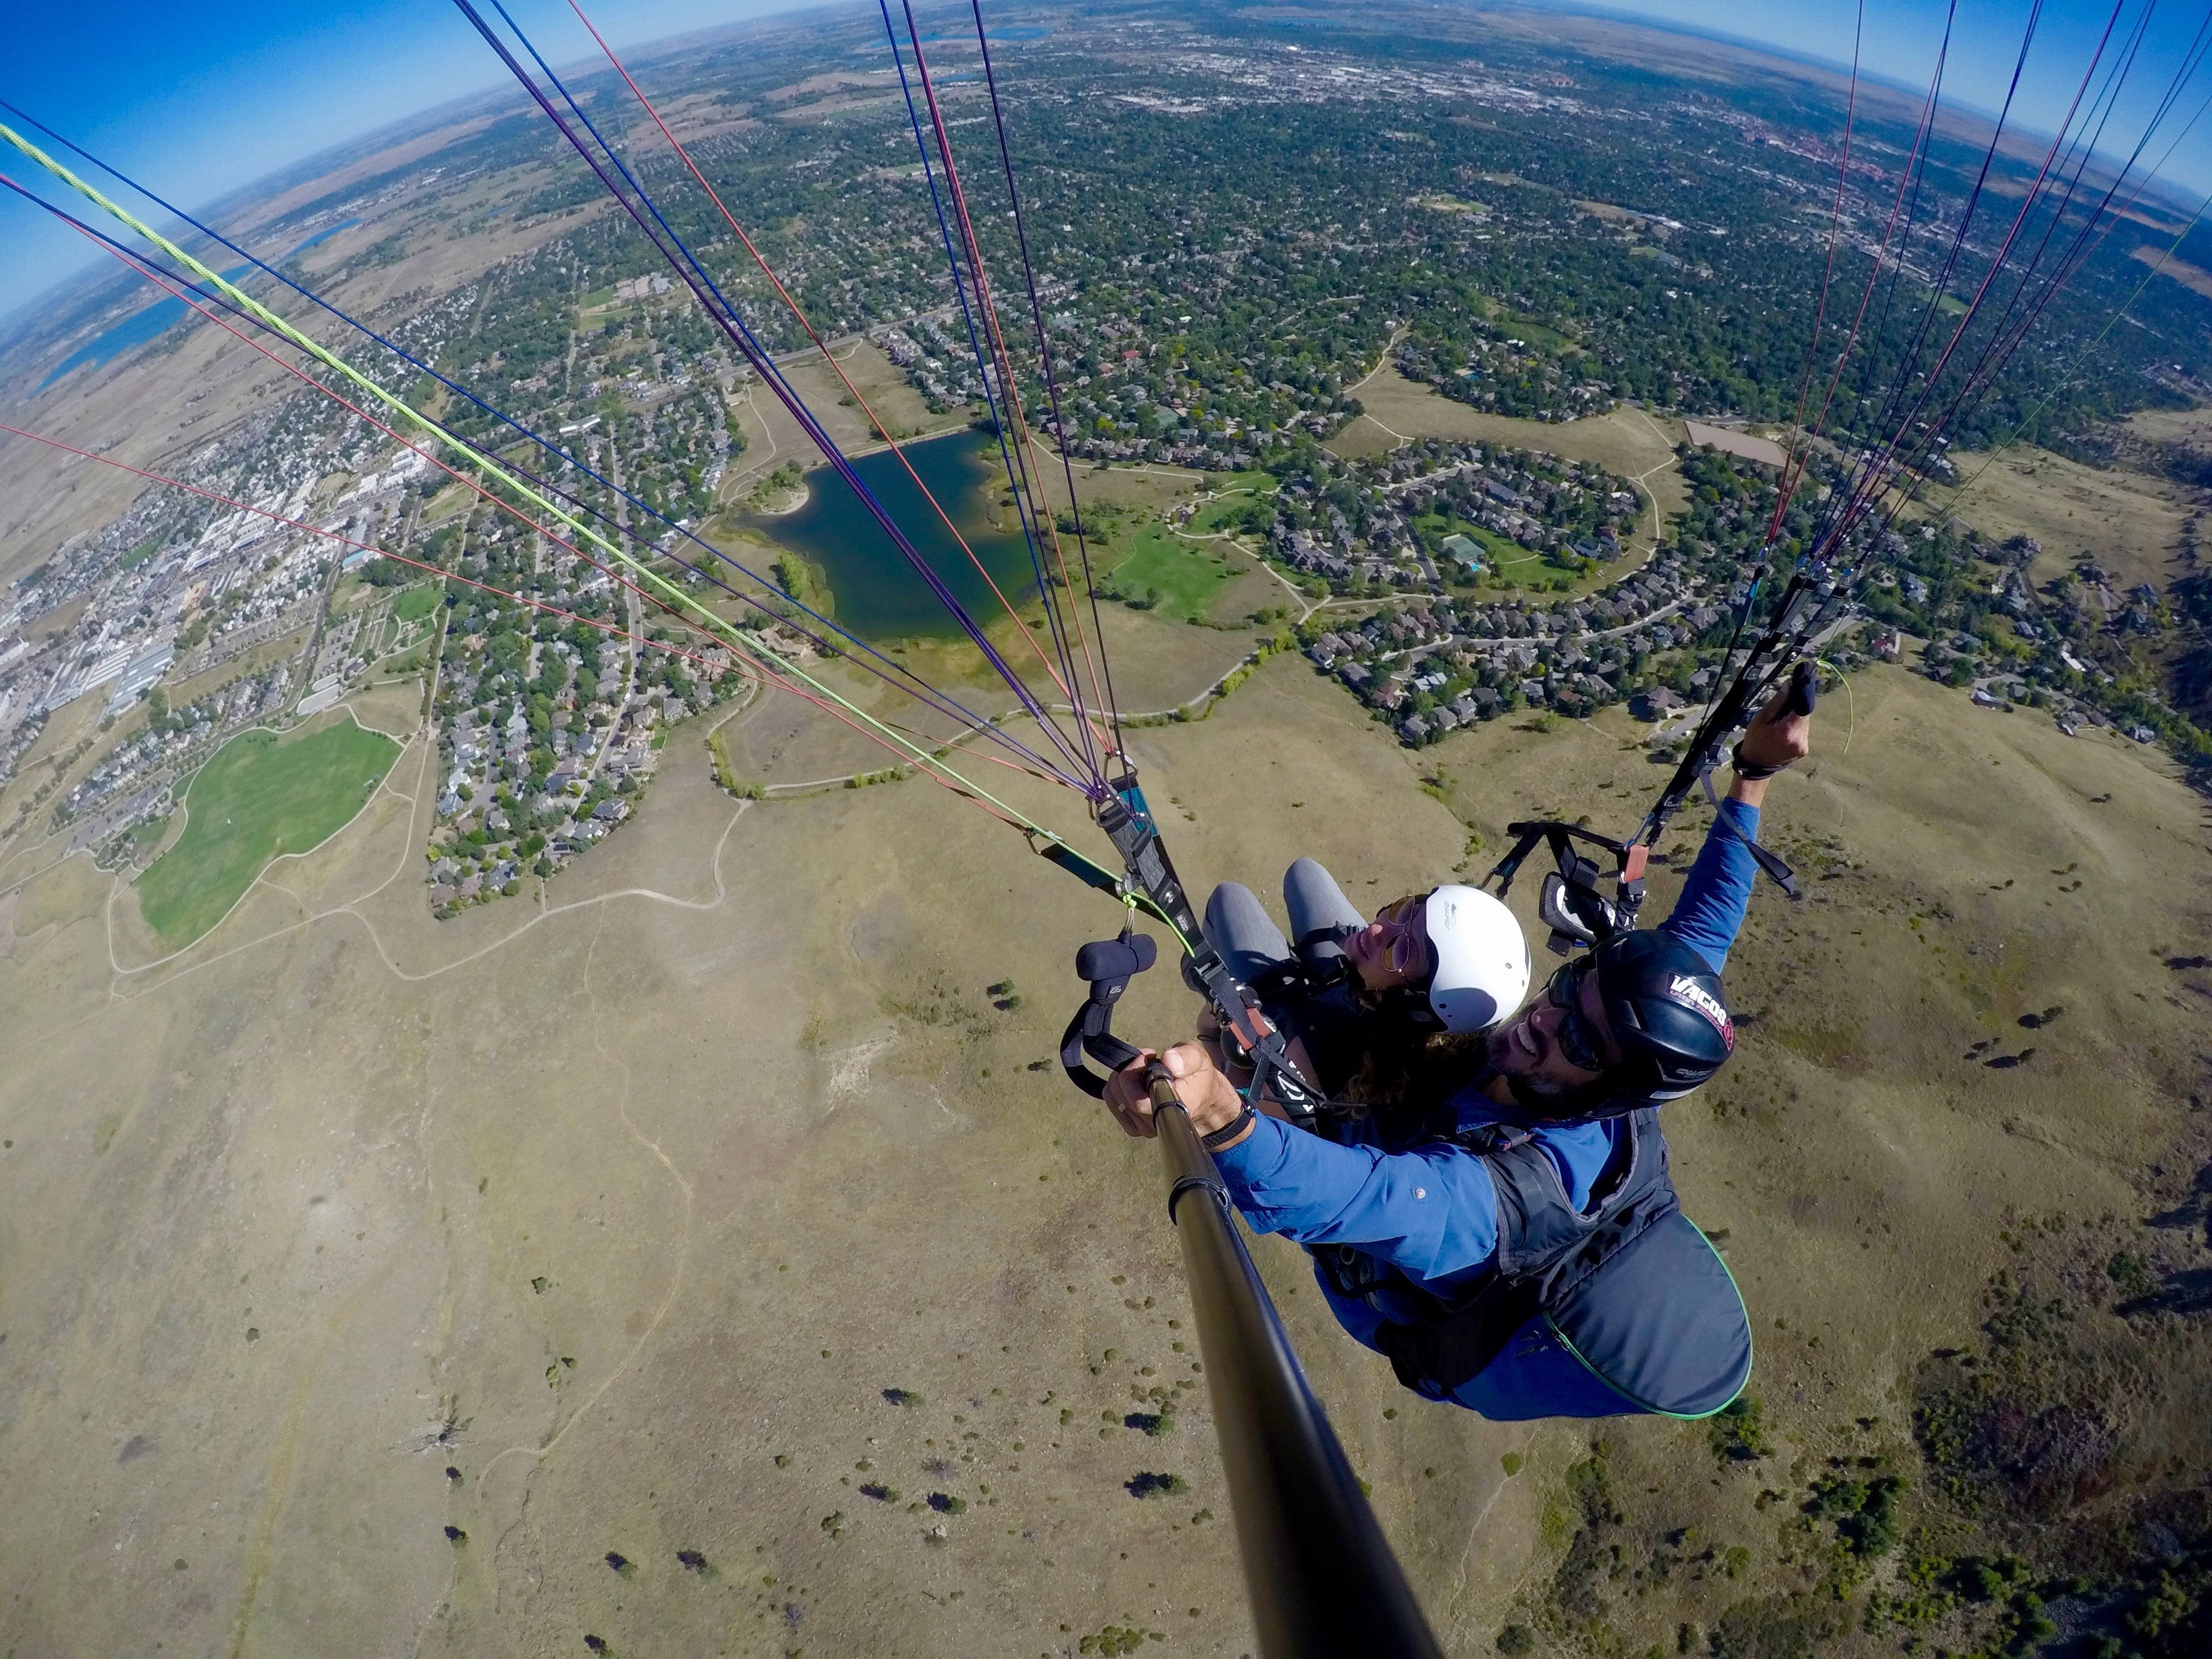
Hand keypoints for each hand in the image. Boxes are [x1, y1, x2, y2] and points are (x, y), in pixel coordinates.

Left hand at [1100, 1042, 1247, 1141]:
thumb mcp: (1200, 1059)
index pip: (1139, 1102)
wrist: (1203, 1099)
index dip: (1134, 1075)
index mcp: (1174, 1107)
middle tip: (1144, 1058)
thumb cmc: (1198, 1077)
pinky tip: (1133, 1080)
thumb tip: (1168, 1061)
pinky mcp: (1136, 1128)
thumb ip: (1187, 1057)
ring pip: (1116, 1100)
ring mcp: (1146, 1128)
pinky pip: (1114, 1105)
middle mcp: (1158, 1122)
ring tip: (1140, 1068)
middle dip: (1128, 1071)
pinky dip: (1117, 1088)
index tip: (1148, 1057)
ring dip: (1121, 1078)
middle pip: (1124, 1098)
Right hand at [1735, 677, 1812, 774]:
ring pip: (1805, 721)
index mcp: (1789, 730)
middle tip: (1785, 703)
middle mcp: (1801, 738)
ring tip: (1781, 719)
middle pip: (1805, 713)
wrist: (1756, 765)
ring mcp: (1804, 744)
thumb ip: (1777, 702)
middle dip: (1796, 706)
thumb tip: (1790, 686)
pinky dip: (1796, 726)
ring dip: (1796, 716)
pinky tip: (1784, 729)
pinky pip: (1803, 730)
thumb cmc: (1755, 740)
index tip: (1803, 681)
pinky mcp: (1805, 748)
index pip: (1804, 706)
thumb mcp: (1761, 719)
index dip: (1804, 693)